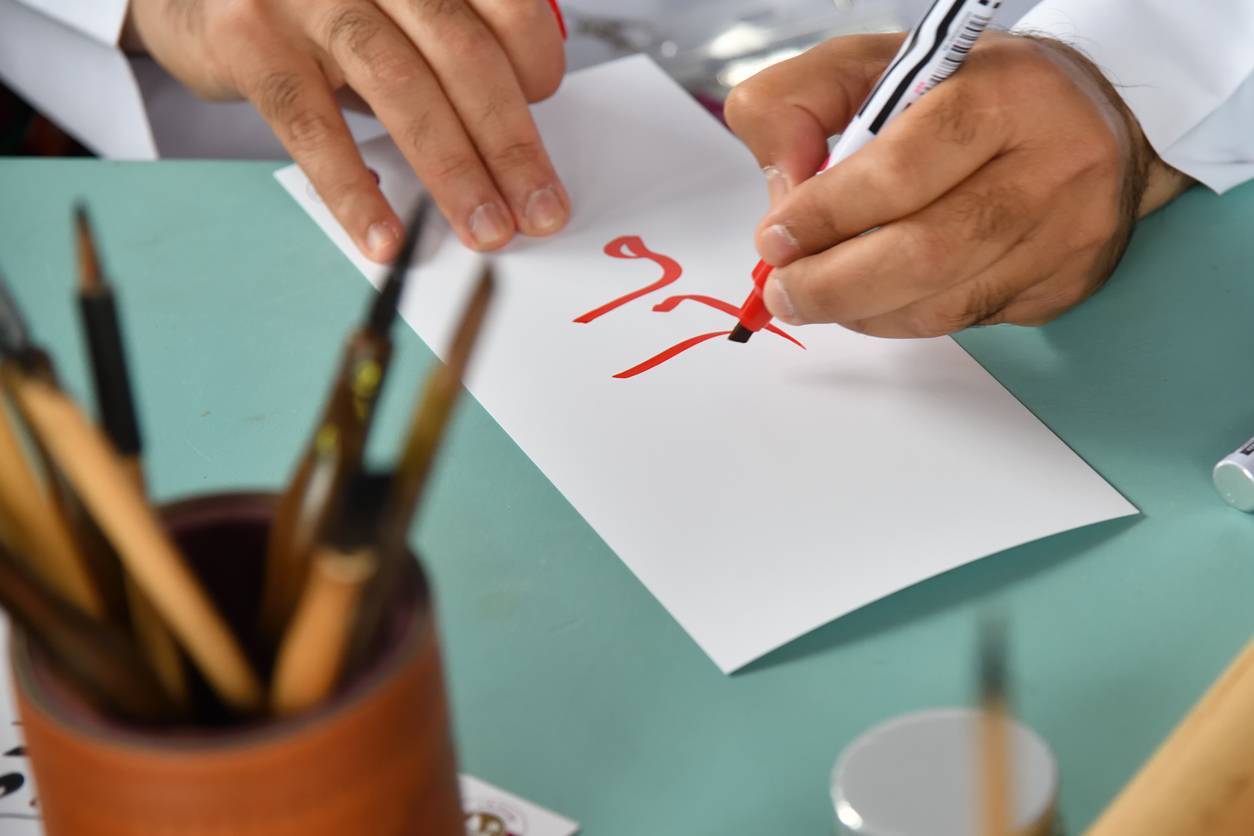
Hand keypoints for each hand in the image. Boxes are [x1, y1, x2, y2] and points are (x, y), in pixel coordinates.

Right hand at [126, 0, 569, 260]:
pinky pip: (315, 127)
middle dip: (510, 144)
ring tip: (486, 230)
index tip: (546, 115)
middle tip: (540, 210)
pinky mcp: (250, 39)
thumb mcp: (391, 7)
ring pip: (401, 89)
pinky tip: (386, 238)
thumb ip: (446, 45)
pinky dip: (354, 191)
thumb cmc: (314, 8)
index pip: (503, 2)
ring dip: (454, 172)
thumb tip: (513, 135)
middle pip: (461, 54)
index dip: (535, 63)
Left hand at [724, 32, 1191, 336]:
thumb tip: (781, 191)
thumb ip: (800, 102)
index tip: (774, 238)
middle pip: (925, 253)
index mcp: (1002, 94)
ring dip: (861, 310)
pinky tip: (874, 298)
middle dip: (834, 285)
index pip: (903, 170)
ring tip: (818, 295)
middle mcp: (1050, 166)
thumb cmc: (964, 93)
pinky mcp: (1066, 284)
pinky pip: (966, 322)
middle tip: (784, 291)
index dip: (827, 214)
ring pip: (943, 305)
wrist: (1087, 117)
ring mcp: (1065, 234)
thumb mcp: (873, 65)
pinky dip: (901, 319)